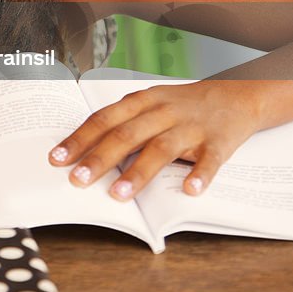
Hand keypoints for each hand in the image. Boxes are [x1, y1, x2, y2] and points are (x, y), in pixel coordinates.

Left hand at [49, 80, 262, 199]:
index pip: (105, 119)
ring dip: (138, 173)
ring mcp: (191, 127)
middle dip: (100, 158)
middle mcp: (164, 111)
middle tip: (78, 179)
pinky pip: (208, 160)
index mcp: (143, 101)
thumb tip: (87, 154)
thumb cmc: (183, 105)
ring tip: (118, 195)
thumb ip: (125, 125)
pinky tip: (188, 190)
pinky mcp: (218, 143)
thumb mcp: (151, 104)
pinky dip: (199, 175)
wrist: (235, 96)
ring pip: (161, 149)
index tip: (56, 157)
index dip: (80, 138)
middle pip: (127, 134)